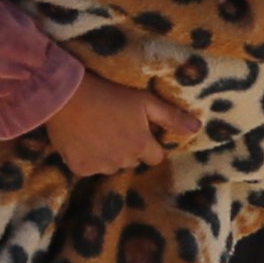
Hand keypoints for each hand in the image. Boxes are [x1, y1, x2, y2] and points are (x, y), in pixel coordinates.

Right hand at [46, 66, 196, 178]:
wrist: (66, 95)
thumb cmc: (109, 94)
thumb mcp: (145, 101)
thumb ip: (172, 117)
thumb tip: (197, 129)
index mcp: (141, 146)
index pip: (155, 157)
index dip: (148, 145)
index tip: (137, 131)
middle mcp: (123, 161)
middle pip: (132, 161)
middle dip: (127, 149)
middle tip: (114, 128)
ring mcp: (100, 166)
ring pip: (111, 166)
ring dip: (107, 155)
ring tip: (96, 132)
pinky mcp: (79, 168)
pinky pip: (89, 168)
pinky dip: (86, 158)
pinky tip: (81, 140)